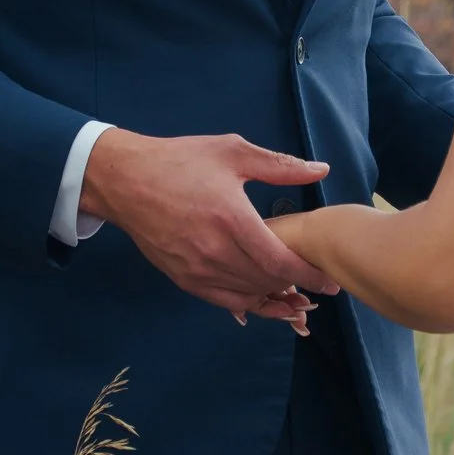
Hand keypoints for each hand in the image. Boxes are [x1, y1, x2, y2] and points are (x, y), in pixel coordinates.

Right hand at [79, 130, 339, 328]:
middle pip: (266, 282)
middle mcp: (214, 251)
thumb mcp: (232, 152)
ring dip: (274, 295)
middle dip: (297, 285)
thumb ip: (279, 166)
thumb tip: (320, 171)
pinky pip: (224, 301)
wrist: (124, 180)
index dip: (309, 275)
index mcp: (231, 219)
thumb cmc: (179, 161)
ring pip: (247, 295)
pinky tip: (262, 295)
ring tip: (296, 291)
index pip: (279, 261)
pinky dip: (248, 302)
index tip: (329, 279)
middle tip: (317, 283)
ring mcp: (197, 269)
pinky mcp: (183, 279)